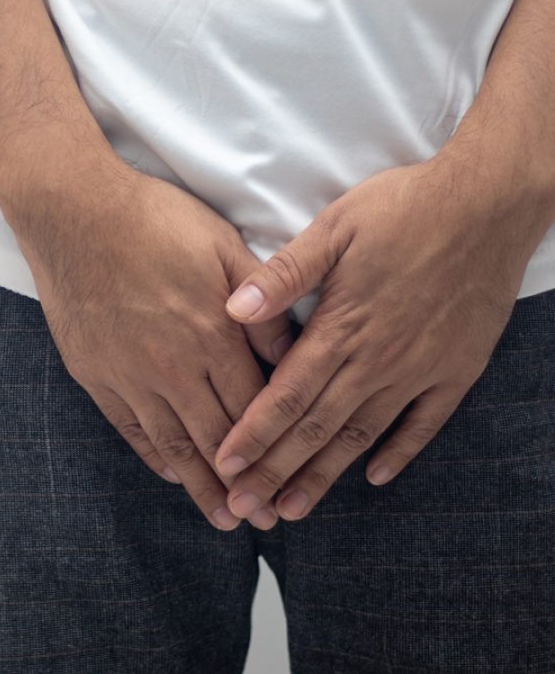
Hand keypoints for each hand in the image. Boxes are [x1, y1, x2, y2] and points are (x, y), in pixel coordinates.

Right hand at [7, 160, 295, 530]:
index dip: (275, 446)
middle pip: (217, 437)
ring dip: (201, 486)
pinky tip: (169, 472)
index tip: (292, 478)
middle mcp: (174, 365)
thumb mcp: (222, 246)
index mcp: (213, 333)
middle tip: (263, 519)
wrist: (72, 211)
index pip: (254, 405)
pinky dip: (152, 455)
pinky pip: (129, 426)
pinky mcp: (95, 372)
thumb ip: (262, 303)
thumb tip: (294, 352)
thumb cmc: (152, 218)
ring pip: (174, 443)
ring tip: (222, 517)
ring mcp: (130, 373)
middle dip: (245, 483)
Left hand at [211, 154, 545, 522]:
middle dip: (275, 470)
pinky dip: (398, 452)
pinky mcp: (455, 369)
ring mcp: (419, 369)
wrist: (489, 204)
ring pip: (361, 434)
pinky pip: (424, 423)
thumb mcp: (334, 229)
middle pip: (316, 427)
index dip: (253, 434)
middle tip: (245, 507)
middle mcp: (377, 360)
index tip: (224, 466)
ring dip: (325, 473)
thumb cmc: (403, 209)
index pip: (285, 394)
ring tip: (294, 508)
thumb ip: (284, 275)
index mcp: (341, 328)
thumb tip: (232, 309)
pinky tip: (374, 476)